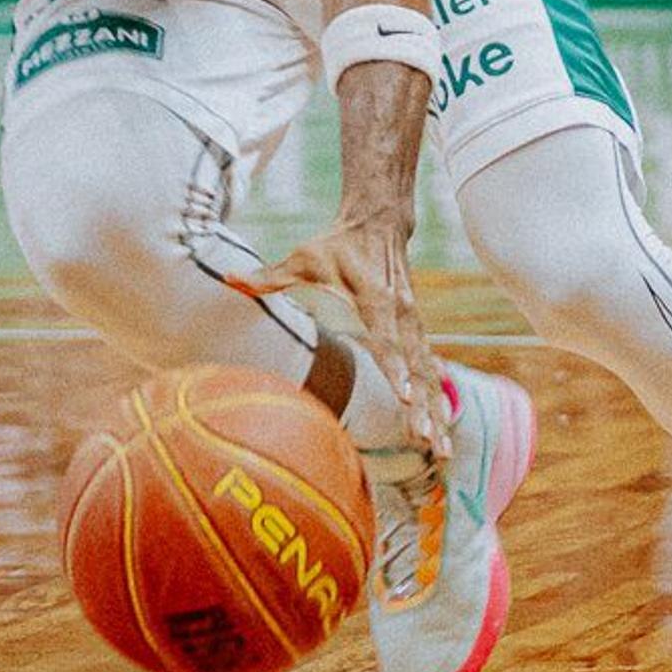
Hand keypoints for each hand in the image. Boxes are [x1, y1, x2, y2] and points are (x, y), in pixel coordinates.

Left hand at [236, 211, 446, 459]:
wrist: (379, 222)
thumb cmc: (338, 244)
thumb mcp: (304, 256)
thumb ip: (270, 276)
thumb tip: (229, 279)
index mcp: (377, 299)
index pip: (388, 338)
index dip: (396, 368)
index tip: (405, 398)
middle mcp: (402, 315)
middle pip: (416, 367)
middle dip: (424, 406)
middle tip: (428, 440)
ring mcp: (414, 324)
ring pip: (429, 374)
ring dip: (436, 410)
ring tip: (442, 449)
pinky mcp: (417, 331)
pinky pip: (430, 370)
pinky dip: (438, 399)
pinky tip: (442, 430)